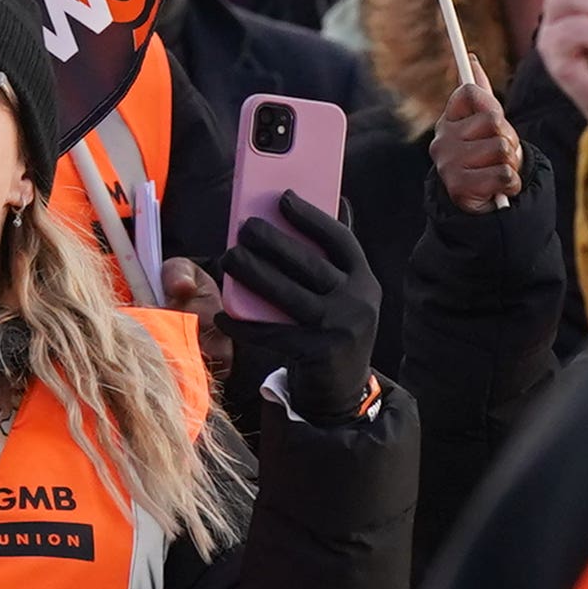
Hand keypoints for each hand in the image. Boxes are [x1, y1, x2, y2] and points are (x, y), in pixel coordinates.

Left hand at [220, 193, 382, 407]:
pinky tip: (223, 314)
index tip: (284, 197)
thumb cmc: (333, 330)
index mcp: (364, 280)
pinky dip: (245, 324)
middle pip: (309, 263)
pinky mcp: (317, 353)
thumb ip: (337, 256)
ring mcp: (338, 329)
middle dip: (273, 241)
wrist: (342, 391)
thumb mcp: (345, 293)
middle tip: (245, 227)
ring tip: (228, 257)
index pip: (340, 240)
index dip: (312, 216)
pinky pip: (273, 333)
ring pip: (287, 294)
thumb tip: (338, 202)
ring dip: (253, 273)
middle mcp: (357, 302)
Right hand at [428, 81, 525, 216]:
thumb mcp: (485, 124)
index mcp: (448, 120)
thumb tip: (471, 59)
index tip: (494, 120)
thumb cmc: (486, 157)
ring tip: (499, 171)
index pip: (470, 92)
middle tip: (500, 153)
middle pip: (493, 121)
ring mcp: (448, 164)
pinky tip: (499, 188)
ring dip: (510, 164)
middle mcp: (442, 140)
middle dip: (508, 139)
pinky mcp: (459, 187)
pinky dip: (510, 183)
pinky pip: (503, 174)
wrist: (481, 202)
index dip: (491, 104)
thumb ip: (480, 94)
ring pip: (500, 149)